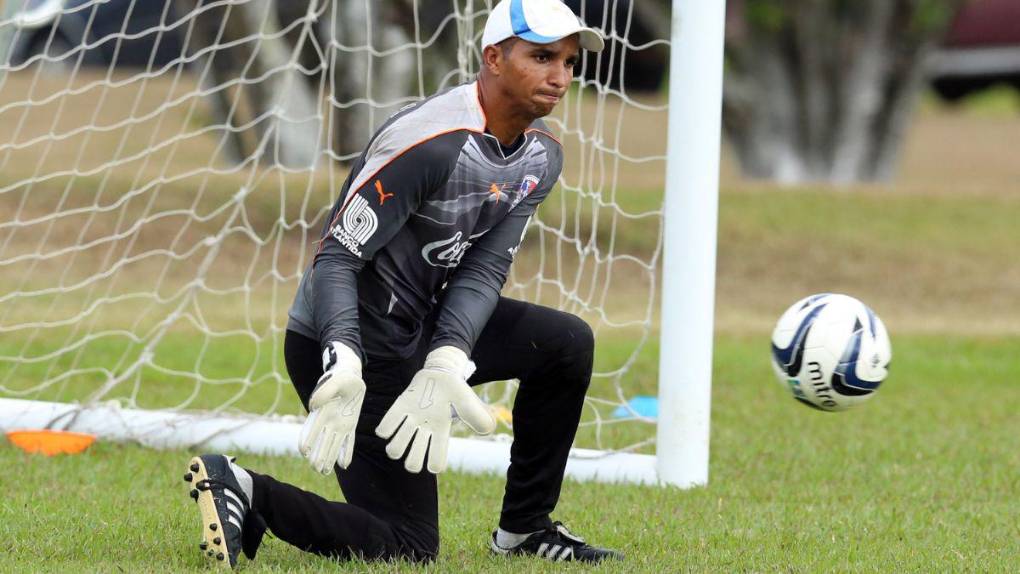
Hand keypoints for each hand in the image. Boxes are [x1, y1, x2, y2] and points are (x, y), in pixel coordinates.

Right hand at [298, 341, 365, 473]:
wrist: (350, 375)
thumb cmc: (341, 376)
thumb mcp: (335, 380)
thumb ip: (325, 391)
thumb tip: (313, 406)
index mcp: (321, 410)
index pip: (312, 427)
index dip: (308, 438)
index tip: (304, 451)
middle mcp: (328, 420)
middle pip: (321, 441)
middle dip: (318, 455)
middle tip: (316, 469)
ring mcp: (339, 424)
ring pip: (333, 444)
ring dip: (329, 457)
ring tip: (324, 472)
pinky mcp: (350, 425)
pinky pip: (348, 441)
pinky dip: (346, 452)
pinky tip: (345, 465)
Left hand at [375, 346, 495, 473]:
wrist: (442, 372)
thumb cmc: (456, 390)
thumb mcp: (469, 403)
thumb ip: (478, 417)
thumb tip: (486, 431)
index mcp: (441, 434)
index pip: (436, 462)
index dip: (434, 465)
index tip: (434, 460)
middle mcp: (424, 432)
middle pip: (412, 463)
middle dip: (412, 461)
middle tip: (415, 447)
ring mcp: (410, 422)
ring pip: (395, 449)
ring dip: (396, 446)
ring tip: (401, 434)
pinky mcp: (399, 409)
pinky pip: (385, 428)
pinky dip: (385, 429)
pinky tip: (393, 422)